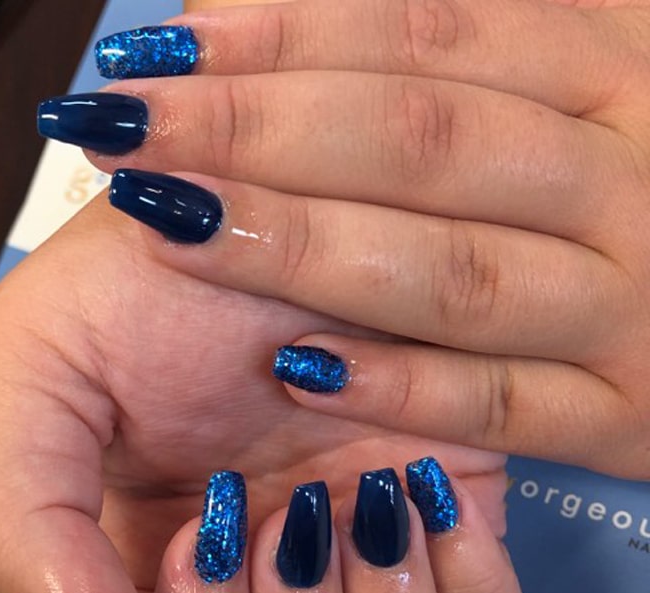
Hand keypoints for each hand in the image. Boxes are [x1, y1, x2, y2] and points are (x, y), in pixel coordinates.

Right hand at [0, 193, 522, 592]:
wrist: (269, 193)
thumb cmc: (147, 272)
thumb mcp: (34, 367)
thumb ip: (18, 522)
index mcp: (143, 574)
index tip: (202, 543)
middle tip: (280, 526)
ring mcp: (355, 568)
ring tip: (355, 504)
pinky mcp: (443, 530)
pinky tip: (420, 499)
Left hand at [72, 0, 649, 477]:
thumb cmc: (624, 192)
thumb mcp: (574, 85)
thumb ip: (458, 47)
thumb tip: (276, 7)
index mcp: (610, 71)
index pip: (424, 32)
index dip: (280, 37)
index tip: (155, 53)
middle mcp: (627, 180)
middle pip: (423, 144)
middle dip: (256, 134)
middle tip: (125, 130)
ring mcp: (632, 309)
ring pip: (453, 277)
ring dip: (304, 251)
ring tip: (170, 228)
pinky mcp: (626, 419)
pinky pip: (505, 408)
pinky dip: (403, 390)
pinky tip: (295, 372)